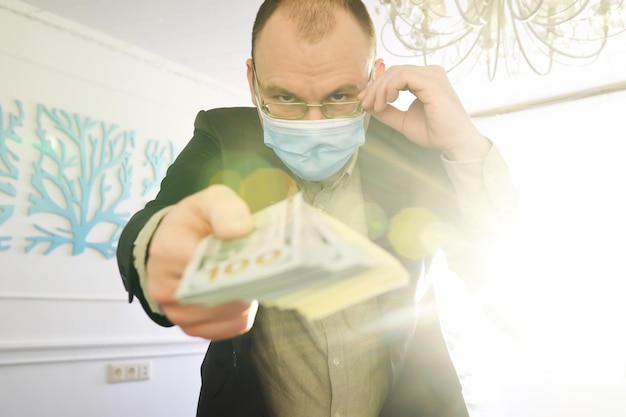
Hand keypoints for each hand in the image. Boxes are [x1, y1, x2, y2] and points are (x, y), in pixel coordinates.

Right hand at [146, 185, 257, 340]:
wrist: (180, 242)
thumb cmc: (197, 221)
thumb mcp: (210, 201)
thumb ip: (225, 209)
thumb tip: (239, 230)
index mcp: (166, 251)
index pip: (204, 265)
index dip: (235, 261)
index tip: (253, 252)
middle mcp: (164, 287)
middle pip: (218, 294)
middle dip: (245, 281)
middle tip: (262, 267)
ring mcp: (176, 312)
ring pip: (227, 314)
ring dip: (246, 297)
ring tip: (250, 277)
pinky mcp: (192, 328)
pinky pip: (230, 328)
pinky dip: (243, 313)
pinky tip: (243, 294)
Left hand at [358, 64, 490, 160]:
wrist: (454, 142)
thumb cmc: (435, 132)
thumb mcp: (403, 120)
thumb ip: (386, 111)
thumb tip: (367, 104)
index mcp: (424, 80)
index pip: (395, 75)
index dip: (376, 86)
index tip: (365, 101)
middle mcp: (429, 73)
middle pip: (393, 71)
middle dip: (375, 87)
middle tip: (366, 103)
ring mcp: (432, 75)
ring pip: (396, 72)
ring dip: (381, 89)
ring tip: (378, 107)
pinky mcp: (431, 81)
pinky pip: (403, 76)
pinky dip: (390, 87)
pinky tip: (388, 101)